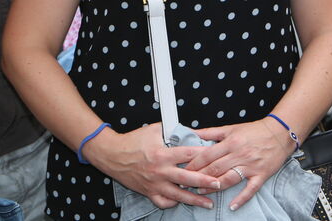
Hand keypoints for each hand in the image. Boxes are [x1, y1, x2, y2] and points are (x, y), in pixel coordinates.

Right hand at [85, 123, 218, 208]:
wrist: (113, 155)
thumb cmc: (132, 141)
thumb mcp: (152, 130)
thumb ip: (169, 129)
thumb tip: (185, 130)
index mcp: (162, 153)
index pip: (188, 154)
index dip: (204, 154)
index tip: (215, 155)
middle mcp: (160, 171)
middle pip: (188, 178)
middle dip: (206, 181)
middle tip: (219, 182)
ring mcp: (155, 184)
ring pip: (179, 195)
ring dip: (195, 199)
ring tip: (209, 202)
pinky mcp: (149, 192)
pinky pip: (164, 202)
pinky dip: (173, 202)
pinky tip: (182, 200)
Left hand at [186, 119, 294, 210]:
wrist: (279, 133)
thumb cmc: (254, 131)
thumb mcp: (230, 128)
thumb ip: (210, 132)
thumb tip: (192, 132)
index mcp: (230, 142)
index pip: (207, 155)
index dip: (194, 164)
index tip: (184, 170)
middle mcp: (239, 154)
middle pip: (215, 168)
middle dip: (199, 177)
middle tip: (186, 183)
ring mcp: (251, 166)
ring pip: (229, 179)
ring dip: (215, 186)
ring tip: (202, 191)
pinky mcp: (261, 175)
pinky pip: (250, 189)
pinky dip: (242, 198)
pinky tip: (232, 206)